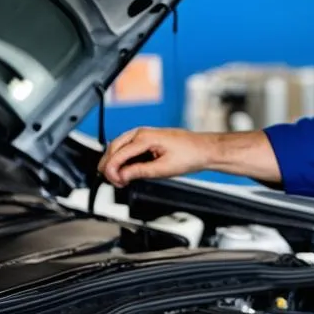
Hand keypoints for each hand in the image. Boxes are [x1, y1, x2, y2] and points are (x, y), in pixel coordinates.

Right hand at [97, 127, 215, 186]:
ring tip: (118, 178)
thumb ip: (140, 172)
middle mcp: (142, 133)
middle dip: (109, 165)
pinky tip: (126, 169)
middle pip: (114, 147)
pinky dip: (124, 158)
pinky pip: (129, 147)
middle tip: (112, 181)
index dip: (111, 169)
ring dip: (116, 161)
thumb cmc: (190, 155)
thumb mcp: (163, 169)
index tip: (112, 181)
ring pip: (120, 146)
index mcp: (145, 137)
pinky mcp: (148, 139)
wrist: (205, 149)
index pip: (119, 154)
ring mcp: (145, 134)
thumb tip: (122, 175)